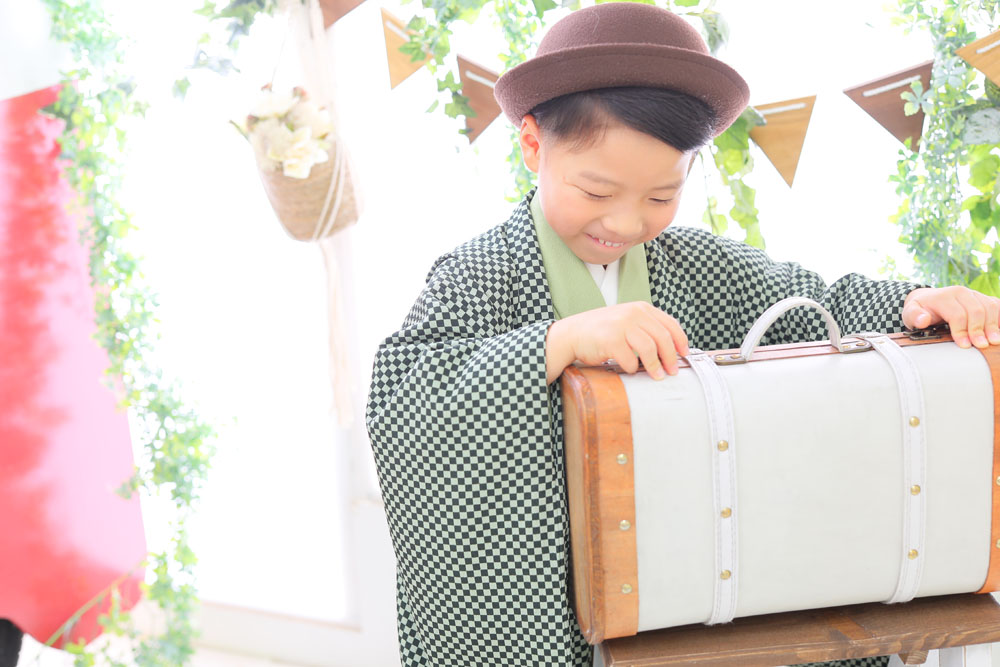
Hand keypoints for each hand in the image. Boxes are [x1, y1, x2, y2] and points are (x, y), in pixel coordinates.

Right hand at [546, 302, 688, 382]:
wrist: (572, 334)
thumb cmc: (600, 331)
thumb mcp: (626, 321)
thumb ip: (646, 327)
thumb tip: (670, 348)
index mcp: (640, 308)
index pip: (670, 324)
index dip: (681, 341)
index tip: (684, 354)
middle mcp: (633, 314)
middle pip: (663, 338)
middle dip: (671, 358)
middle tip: (672, 371)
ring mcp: (621, 325)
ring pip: (649, 349)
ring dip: (655, 366)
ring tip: (657, 376)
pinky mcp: (610, 339)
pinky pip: (630, 359)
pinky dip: (632, 367)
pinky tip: (630, 369)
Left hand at [902, 286, 999, 348]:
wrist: (928, 299)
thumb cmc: (920, 310)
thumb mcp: (910, 313)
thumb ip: (915, 316)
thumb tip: (923, 320)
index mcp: (944, 296)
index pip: (957, 314)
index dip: (961, 331)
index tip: (964, 345)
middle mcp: (961, 292)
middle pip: (976, 310)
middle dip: (979, 329)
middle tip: (982, 345)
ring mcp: (974, 294)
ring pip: (990, 306)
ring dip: (993, 325)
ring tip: (994, 341)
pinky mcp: (983, 298)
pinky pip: (996, 305)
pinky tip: (999, 331)